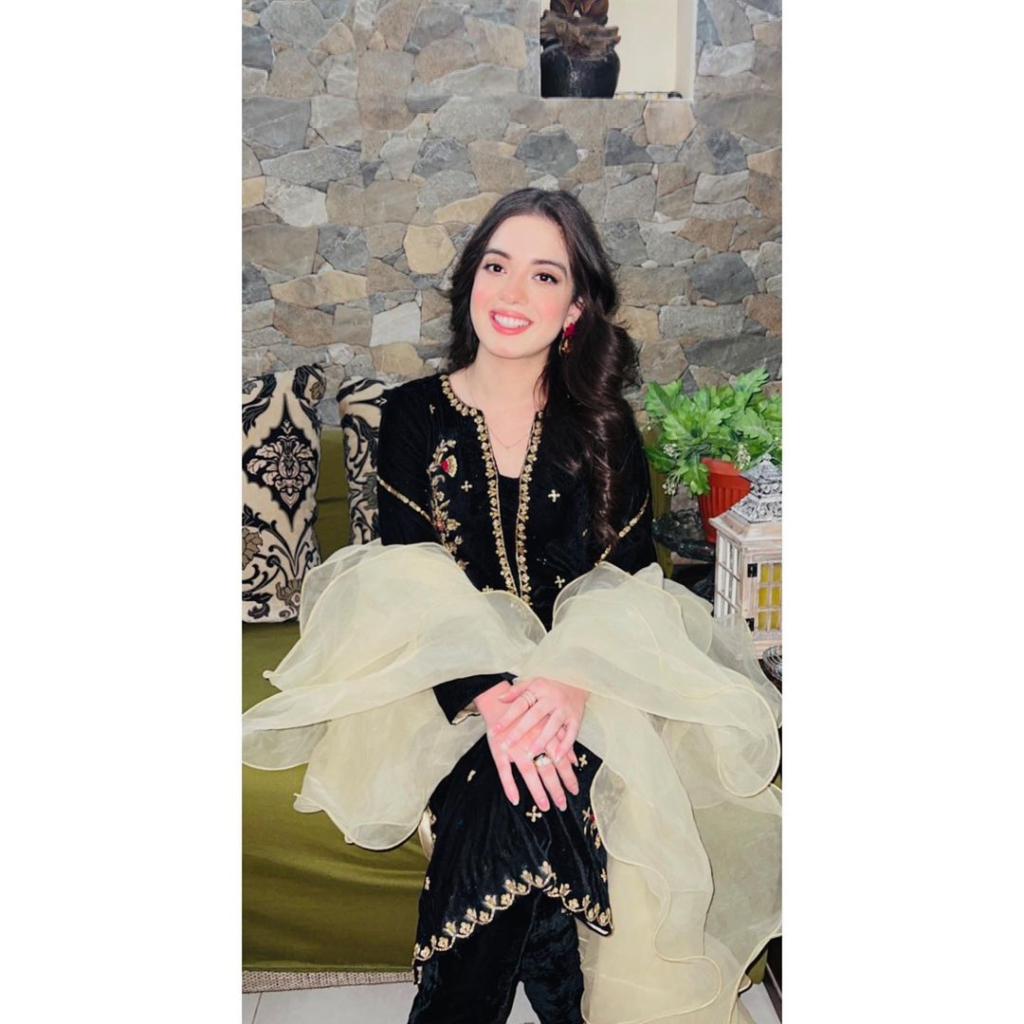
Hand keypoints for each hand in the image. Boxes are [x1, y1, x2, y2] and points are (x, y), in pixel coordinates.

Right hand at [476, 682, 579, 811]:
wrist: (499, 702)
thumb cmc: (525, 714)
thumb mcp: (545, 723)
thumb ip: (560, 741)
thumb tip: (573, 759)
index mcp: (544, 736)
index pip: (559, 759)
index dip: (568, 776)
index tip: (575, 791)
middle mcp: (532, 742)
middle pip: (547, 768)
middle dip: (556, 788)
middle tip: (562, 804)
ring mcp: (515, 747)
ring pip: (528, 772)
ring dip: (537, 790)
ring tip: (545, 806)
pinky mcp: (499, 750)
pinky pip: (504, 770)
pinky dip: (509, 785)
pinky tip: (515, 799)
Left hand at [491, 676, 587, 764]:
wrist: (577, 681)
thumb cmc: (549, 686)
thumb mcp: (532, 683)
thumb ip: (516, 691)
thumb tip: (499, 698)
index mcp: (538, 689)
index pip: (519, 704)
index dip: (506, 717)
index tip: (494, 730)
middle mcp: (552, 699)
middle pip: (534, 716)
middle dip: (520, 731)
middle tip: (506, 745)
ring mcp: (565, 709)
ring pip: (553, 726)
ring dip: (542, 741)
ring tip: (530, 755)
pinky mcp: (576, 718)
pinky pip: (571, 733)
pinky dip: (566, 746)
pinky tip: (557, 758)